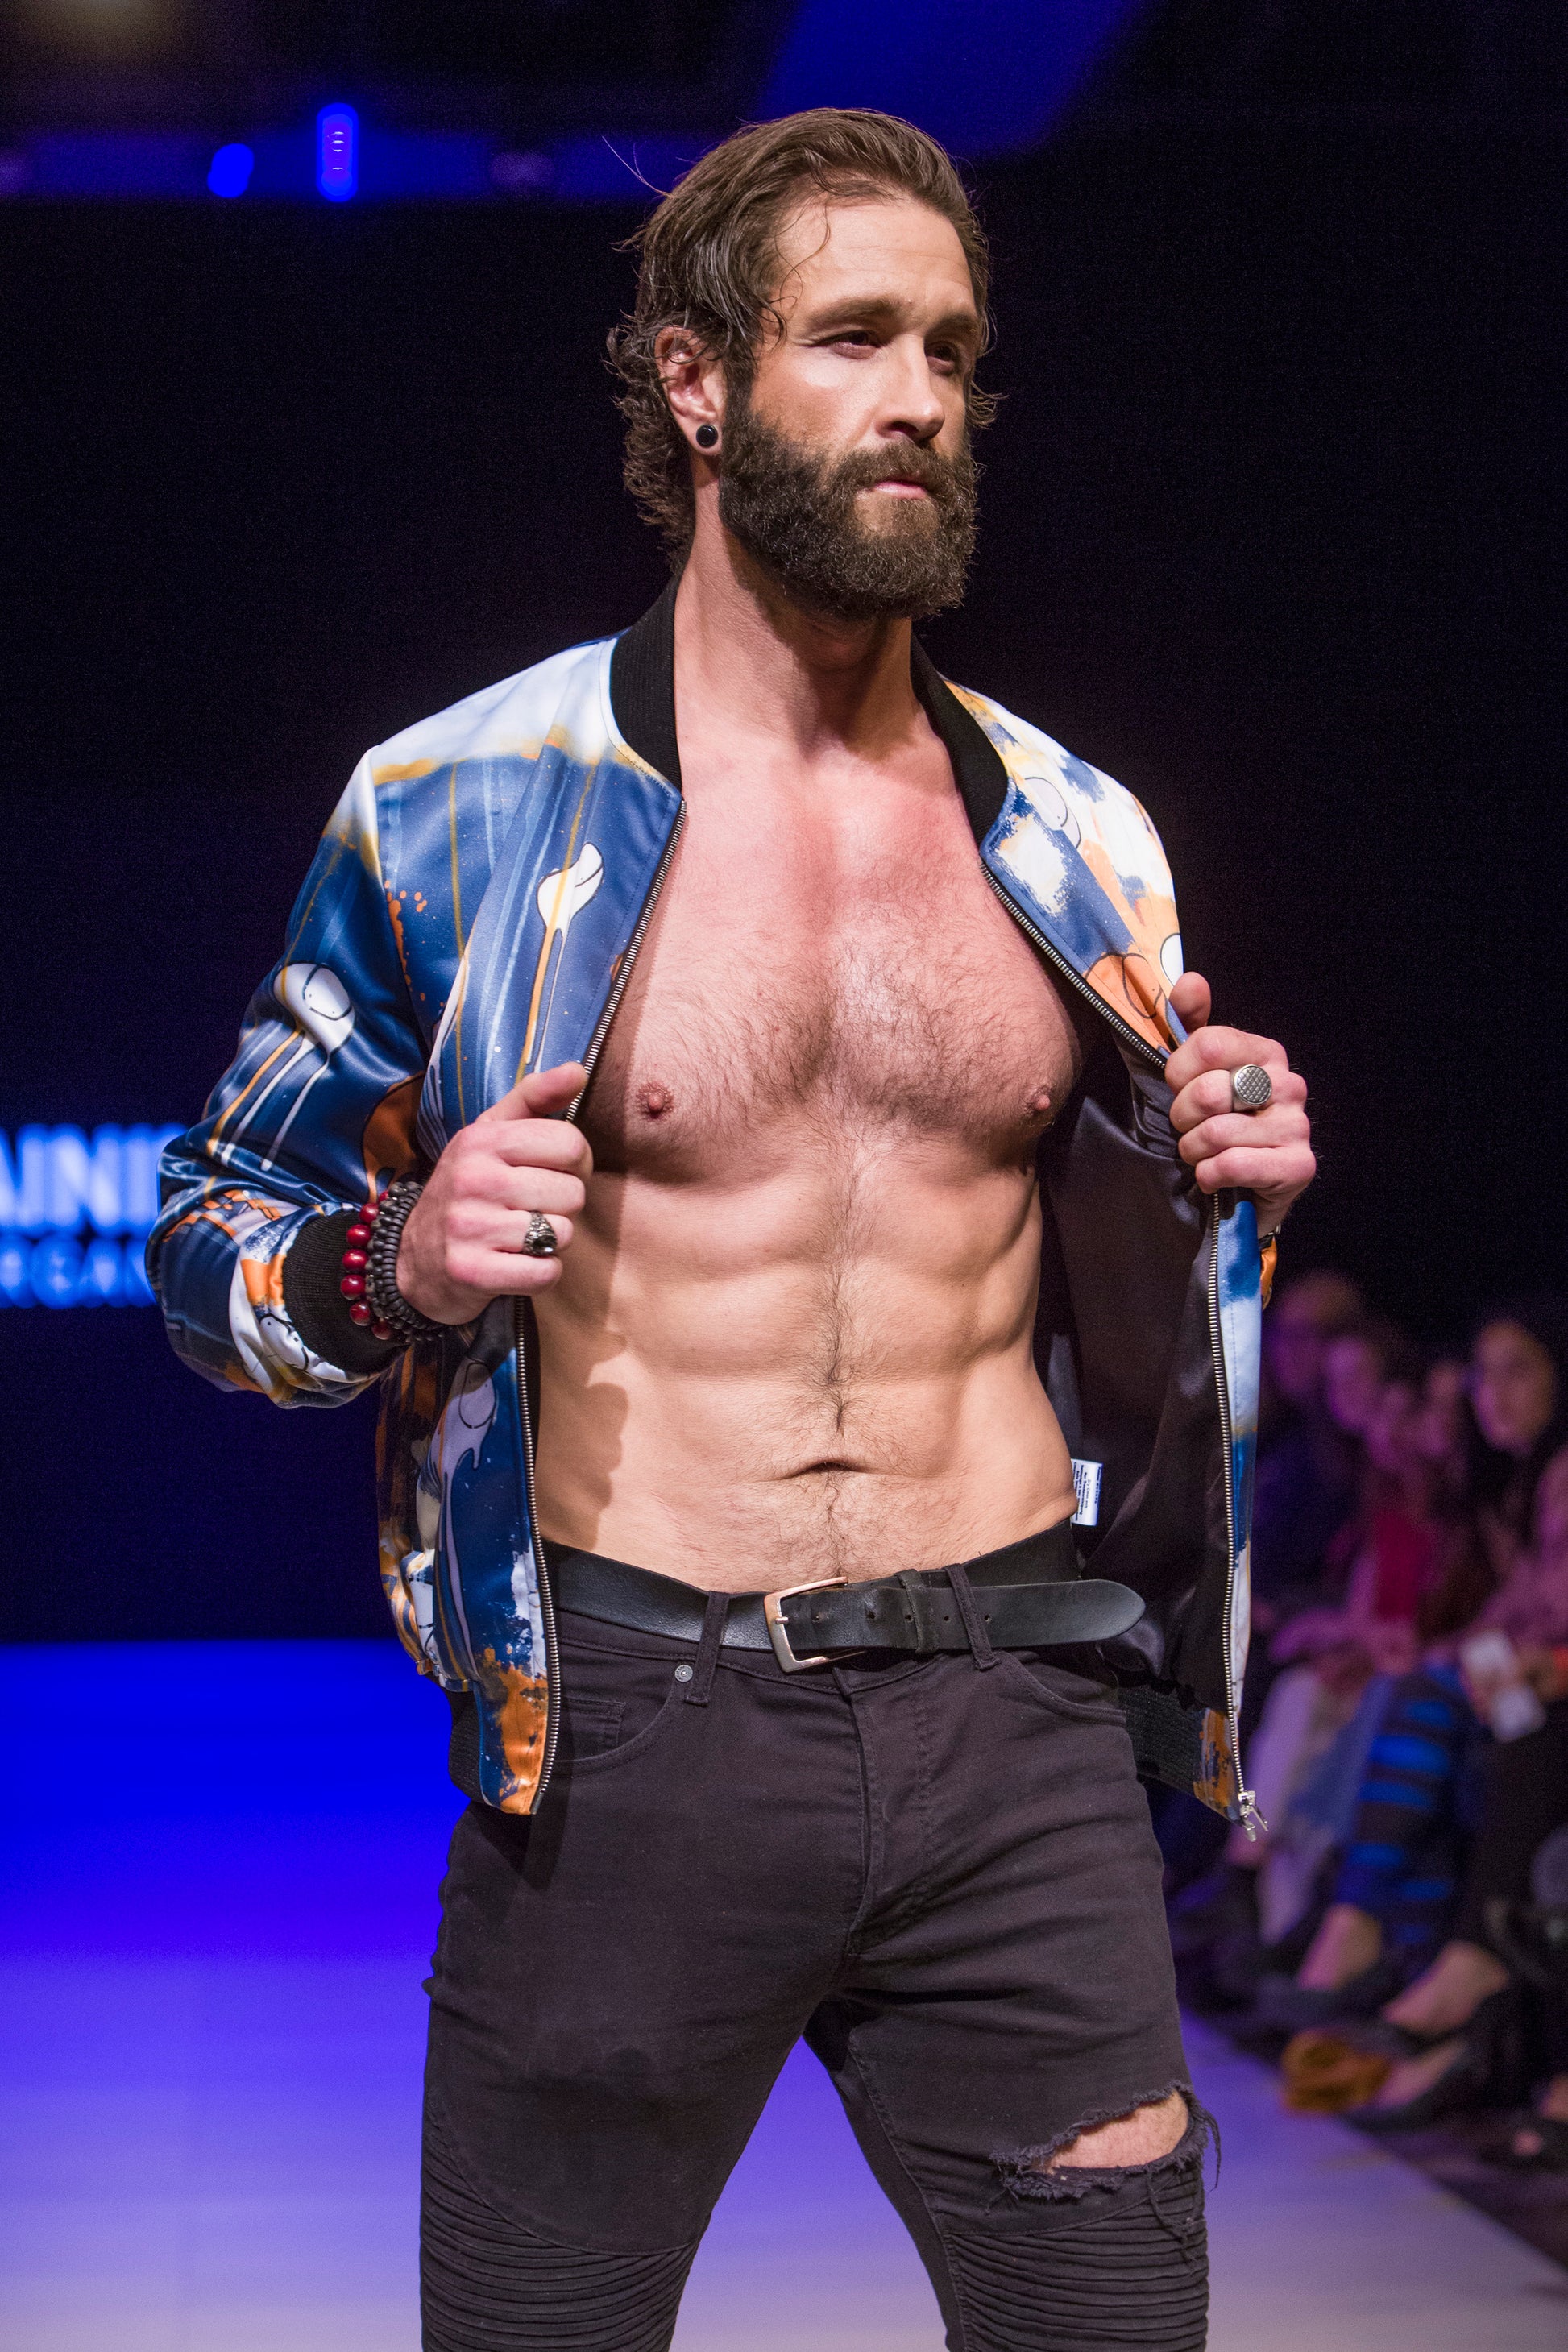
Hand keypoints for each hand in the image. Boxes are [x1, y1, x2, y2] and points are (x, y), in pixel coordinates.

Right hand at [396, 1063, 590, 1324]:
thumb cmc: (467, 1190)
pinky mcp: (472, 1272)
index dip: (576, 1164)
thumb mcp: (489, 1135)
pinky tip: (517, 1264)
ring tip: (521, 1237)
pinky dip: (541, 1274)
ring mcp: (469, 1227)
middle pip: (572, 1193)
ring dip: (551, 1243)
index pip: (571, 1144)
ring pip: (561, 1234)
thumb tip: (578, 1071)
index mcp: (482, 1139)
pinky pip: (545, 1273)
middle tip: (531, 1210)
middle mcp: (473, 1178)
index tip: (553, 1173)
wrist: (412, 1260)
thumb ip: (535, 1098)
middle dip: (562, 1207)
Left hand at [1164, 972, 1314, 1235]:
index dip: (1177, 1073)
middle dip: (1182, 1117)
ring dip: (1193, 1151)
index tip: (1178, 1089)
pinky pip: (1232, 1165)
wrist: (1240, 1192)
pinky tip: (1215, 1178)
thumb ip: (1190, 1026)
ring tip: (1202, 1154)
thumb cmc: (1214, 1127)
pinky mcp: (1298, 1166)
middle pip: (1208, 1091)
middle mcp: (1288, 1084)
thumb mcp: (1195, 1075)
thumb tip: (1191, 981)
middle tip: (1188, 1129)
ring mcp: (1297, 1126)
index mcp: (1265, 1054)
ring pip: (1216, 1133)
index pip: (1206, 1044)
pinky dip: (1209, 1176)